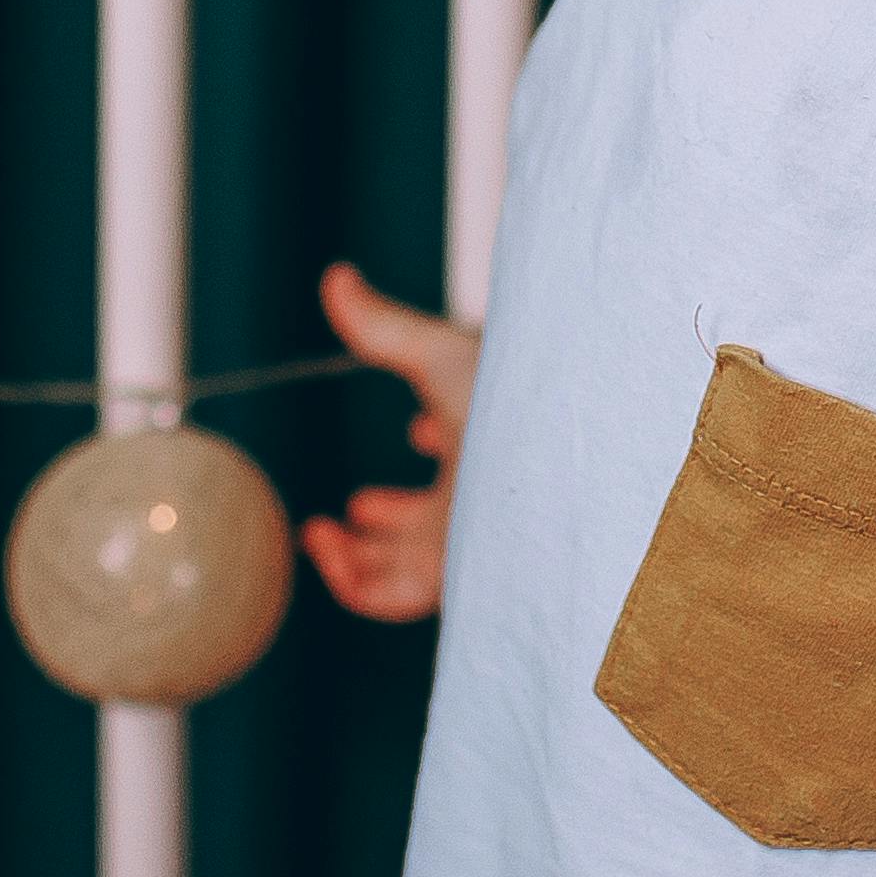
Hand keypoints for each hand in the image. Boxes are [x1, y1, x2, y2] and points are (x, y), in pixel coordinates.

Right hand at [301, 260, 480, 621]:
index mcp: (489, 455)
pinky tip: (330, 547)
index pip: (465, 463)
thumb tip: (335, 276)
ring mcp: (469, 546)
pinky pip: (394, 600)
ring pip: (407, 571)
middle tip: (351, 510)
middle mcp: (482, 507)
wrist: (554, 439)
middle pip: (434, 530)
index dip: (437, 445)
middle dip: (388, 525)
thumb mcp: (440, 356)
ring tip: (321, 529)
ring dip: (356, 557)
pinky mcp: (455, 576)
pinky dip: (352, 584)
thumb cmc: (511, 392)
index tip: (418, 426)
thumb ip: (384, 327)